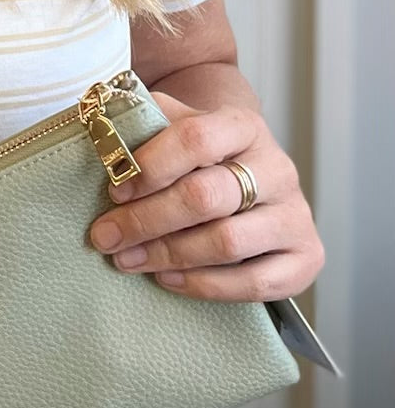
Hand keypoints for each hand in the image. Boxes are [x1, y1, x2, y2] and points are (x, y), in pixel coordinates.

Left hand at [88, 93, 323, 300]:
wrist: (248, 170)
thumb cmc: (201, 153)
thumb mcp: (177, 124)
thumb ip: (144, 122)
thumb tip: (101, 130)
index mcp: (243, 126)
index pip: (196, 138)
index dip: (151, 166)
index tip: (114, 190)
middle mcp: (277, 167)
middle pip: (207, 196)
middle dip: (147, 220)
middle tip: (105, 236)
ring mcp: (295, 214)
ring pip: (227, 242)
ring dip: (168, 255)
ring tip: (127, 260)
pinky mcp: (306, 258)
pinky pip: (255, 283)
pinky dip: (206, 286)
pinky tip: (169, 279)